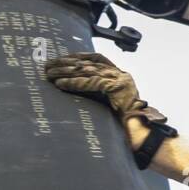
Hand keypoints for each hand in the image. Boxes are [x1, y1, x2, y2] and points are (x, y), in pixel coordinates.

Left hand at [43, 51, 168, 126]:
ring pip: (88, 71)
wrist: (140, 133)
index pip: (97, 58)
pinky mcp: (117, 88)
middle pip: (89, 63)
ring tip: (50, 74)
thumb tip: (72, 86)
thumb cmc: (123, 123)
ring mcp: (120, 80)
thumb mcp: (108, 103)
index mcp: (119, 76)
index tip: (62, 58)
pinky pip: (91, 83)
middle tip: (48, 65)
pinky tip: (61, 84)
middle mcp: (120, 75)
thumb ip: (97, 92)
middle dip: (67, 63)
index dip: (78, 56)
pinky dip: (74, 83)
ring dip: (66, 72)